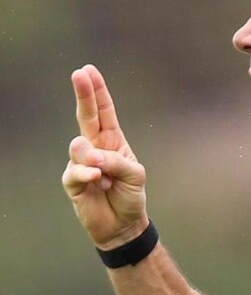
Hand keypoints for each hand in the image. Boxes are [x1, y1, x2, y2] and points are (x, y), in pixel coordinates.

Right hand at [62, 64, 147, 249]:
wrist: (123, 224)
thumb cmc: (131, 195)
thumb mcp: (134, 174)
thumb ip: (116, 161)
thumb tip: (91, 156)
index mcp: (113, 139)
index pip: (103, 111)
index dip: (97, 91)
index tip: (89, 71)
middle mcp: (95, 146)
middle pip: (85, 115)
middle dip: (83, 94)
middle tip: (79, 74)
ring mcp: (81, 162)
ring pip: (79, 146)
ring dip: (94, 158)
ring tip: (105, 175)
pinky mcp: (72, 181)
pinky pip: (75, 171)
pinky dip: (89, 175)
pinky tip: (99, 181)